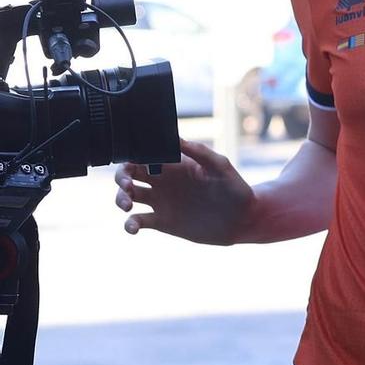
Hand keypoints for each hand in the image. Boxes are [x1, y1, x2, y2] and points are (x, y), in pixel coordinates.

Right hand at [115, 139, 254, 243]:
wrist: (244, 219)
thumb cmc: (236, 188)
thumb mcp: (220, 166)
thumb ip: (199, 152)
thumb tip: (176, 138)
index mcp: (173, 165)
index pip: (143, 156)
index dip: (131, 157)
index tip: (132, 162)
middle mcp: (163, 182)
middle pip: (129, 175)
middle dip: (121, 177)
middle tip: (128, 185)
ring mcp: (161, 202)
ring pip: (128, 197)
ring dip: (120, 198)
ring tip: (127, 205)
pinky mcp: (163, 222)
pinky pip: (138, 221)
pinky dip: (129, 224)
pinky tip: (132, 227)